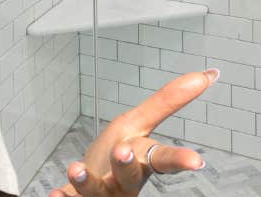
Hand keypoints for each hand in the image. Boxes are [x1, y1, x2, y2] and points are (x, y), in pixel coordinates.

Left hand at [48, 68, 217, 196]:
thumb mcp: (137, 124)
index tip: (196, 161)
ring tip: (75, 167)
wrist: (88, 189)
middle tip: (121, 151)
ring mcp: (101, 193)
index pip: (163, 158)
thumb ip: (167, 101)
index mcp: (142, 160)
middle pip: (129, 176)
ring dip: (87, 180)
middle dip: (126, 165)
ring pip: (96, 190)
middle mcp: (124, 181)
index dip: (180, 159)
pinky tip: (54, 194)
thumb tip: (206, 74)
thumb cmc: (116, 156)